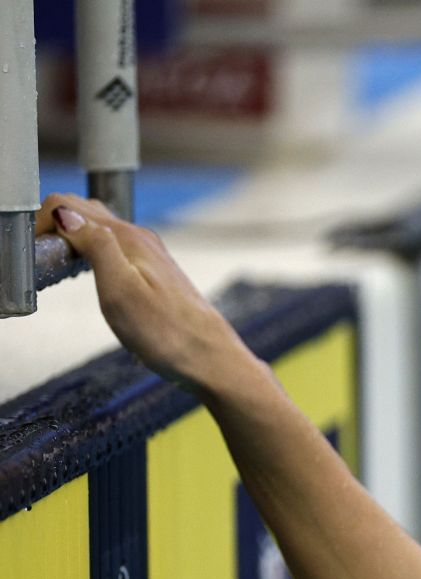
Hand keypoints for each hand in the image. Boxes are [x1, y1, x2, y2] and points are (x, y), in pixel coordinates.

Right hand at [35, 194, 247, 393]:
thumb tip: (69, 213)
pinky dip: (92, 252)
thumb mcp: (121, 290)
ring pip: (99, 230)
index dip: (44, 221)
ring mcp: (150, 256)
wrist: (211, 360)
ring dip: (73, 238)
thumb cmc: (167, 334)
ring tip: (61, 267)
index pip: (69, 205)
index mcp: (128, 238)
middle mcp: (141, 240)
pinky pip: (114, 248)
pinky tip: (89, 275)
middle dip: (55, 226)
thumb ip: (96, 246)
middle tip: (45, 260)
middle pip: (85, 212)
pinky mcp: (155, 274)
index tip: (37, 250)